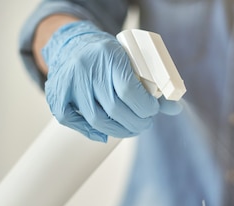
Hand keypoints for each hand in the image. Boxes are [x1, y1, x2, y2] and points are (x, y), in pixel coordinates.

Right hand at [42, 21, 181, 141]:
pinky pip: (73, 120)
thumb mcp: (132, 62)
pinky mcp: (57, 94)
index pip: (128, 90)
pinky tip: (105, 134)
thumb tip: (176, 109)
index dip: (145, 107)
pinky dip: (91, 132)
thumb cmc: (109, 57)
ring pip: (97, 119)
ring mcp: (69, 81)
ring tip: (131, 129)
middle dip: (136, 122)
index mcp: (108, 55)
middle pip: (115, 109)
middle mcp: (86, 67)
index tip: (152, 111)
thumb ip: (154, 85)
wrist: (73, 44)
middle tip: (144, 123)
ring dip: (119, 131)